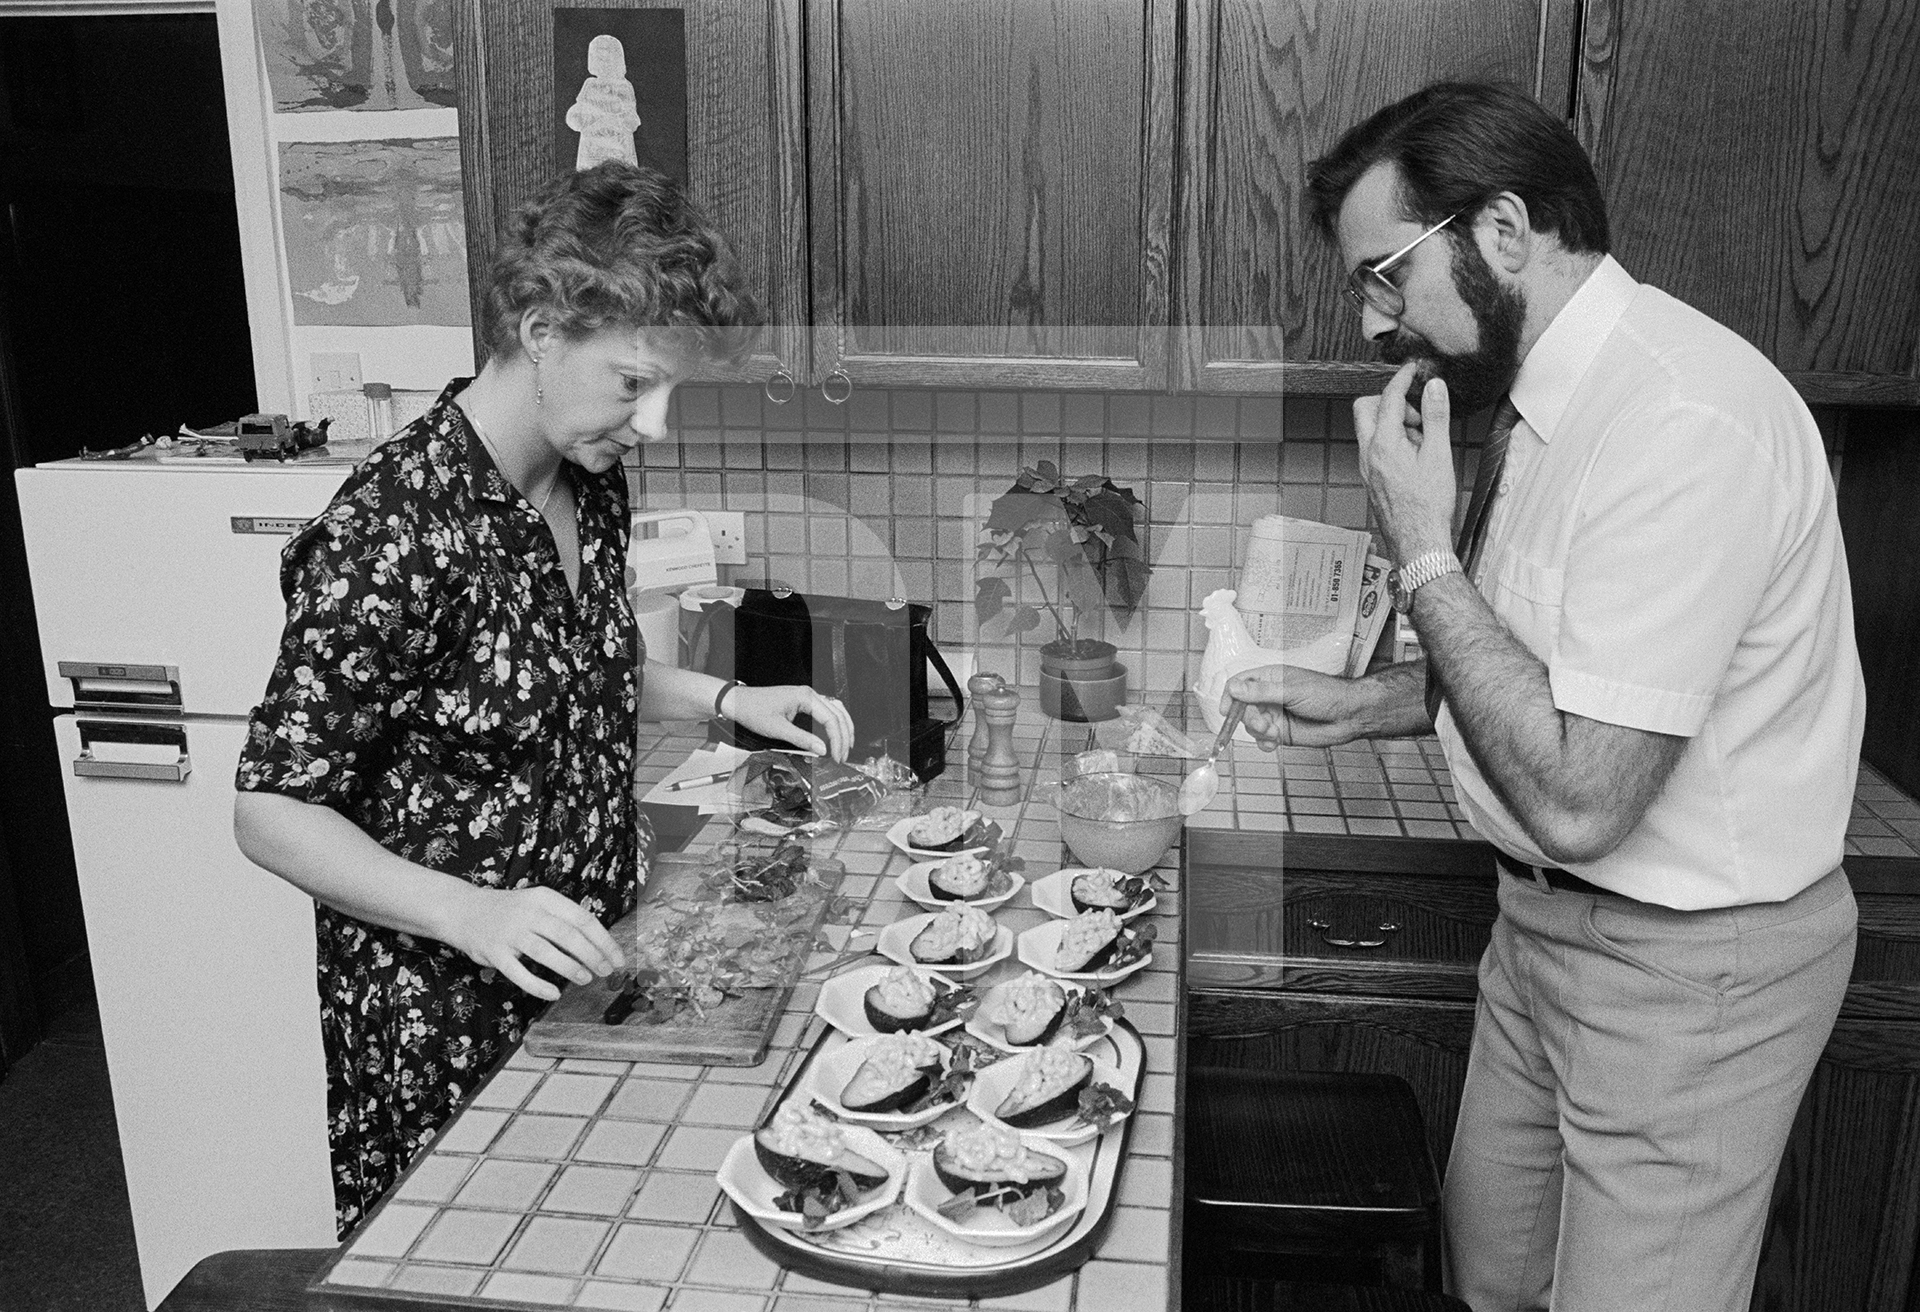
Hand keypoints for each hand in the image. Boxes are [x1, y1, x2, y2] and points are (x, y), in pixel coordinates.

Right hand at [443, 885, 625, 1001]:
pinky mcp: (494, 952)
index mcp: (545, 898)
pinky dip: (538, 985)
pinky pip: (519, 973)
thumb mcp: (538, 905)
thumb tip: (597, 946)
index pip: (583, 919)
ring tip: (586, 979)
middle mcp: (529, 913)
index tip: (618, 957)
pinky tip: (554, 993)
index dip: (603, 940)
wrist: (463, 910)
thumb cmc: (510, 911)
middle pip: (569, 935)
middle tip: (606, 971)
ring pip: (547, 952)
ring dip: (570, 968)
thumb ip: (563, 921)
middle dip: (593, 955)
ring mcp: (510, 932)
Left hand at [726, 684, 854, 760]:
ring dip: (843, 728)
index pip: (831, 719)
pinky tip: (835, 735)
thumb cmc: (753, 710)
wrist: (738, 702)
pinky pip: (826, 711)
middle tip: (843, 755)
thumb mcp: (778, 729)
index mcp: (805, 696)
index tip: (837, 756)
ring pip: (835, 711)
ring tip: (845, 746)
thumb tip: (822, 750)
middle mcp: (809, 694)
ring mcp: (807, 697)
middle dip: (844, 736)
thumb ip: (802, 739)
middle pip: (838, 714)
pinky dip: (833, 723)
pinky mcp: (803, 702)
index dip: (837, 740)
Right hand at [1226, 664, 1370, 749]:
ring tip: (1274, 732)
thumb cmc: (1326, 694)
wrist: (1349, 716)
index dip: (1230, 696)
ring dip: (1258, 731)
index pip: (1240, 684)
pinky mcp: (1281, 732)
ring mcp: (1274, 715)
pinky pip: (1262, 740)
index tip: (1227, 711)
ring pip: (1251, 725)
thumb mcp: (1291, 690)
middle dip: (1249, 718)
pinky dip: (1264, 743)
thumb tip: (1235, 688)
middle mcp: (1269, 696)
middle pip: (1242, 707)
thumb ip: (1261, 692)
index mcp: (1270, 678)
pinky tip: (1274, 743)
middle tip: (1262, 723)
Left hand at [1354, 361, 1457, 563]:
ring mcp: (1366, 468)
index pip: (1389, 398)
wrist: (1417, 542)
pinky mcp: (1370, 480)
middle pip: (1367, 409)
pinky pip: (1373, 449)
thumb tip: (1434, 387)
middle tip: (1417, 415)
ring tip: (1421, 441)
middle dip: (1390, 402)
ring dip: (1392, 424)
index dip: (1402, 378)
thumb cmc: (1429, 505)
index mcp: (1384, 444)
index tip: (1414, 369)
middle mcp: (1368, 454)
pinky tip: (1413, 458)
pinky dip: (1390, 442)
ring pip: (1369, 430)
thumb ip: (1435, 417)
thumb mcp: (1439, 455)